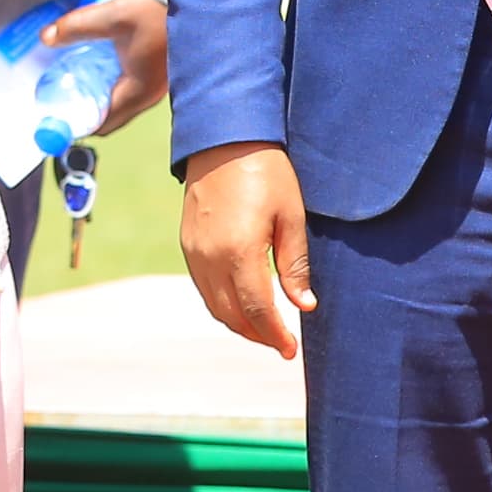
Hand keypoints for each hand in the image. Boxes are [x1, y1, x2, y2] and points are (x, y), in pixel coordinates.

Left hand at [42, 0, 167, 133]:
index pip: (104, 122)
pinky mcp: (162, 74)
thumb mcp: (110, 17)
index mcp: (140, 89)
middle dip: (86, 110)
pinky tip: (102, 70)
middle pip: (112, 117)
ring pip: (122, 105)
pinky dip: (112, 88)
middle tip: (62, 96)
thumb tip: (46, 37)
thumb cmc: (156, 9)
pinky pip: (131, 93)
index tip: (57, 112)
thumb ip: (74, 27)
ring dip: (100, 98)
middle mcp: (151, 93)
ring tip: (78, 82)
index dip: (78, 122)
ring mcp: (159, 85)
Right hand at [181, 140, 311, 358]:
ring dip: (238, 323)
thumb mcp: (293, 217)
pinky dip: (222, 304)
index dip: (274, 334)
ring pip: (213, 304)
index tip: (291, 350)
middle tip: (282, 345)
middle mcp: (208, 258)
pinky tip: (243, 304)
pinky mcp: (187, 244)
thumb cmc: (268, 174)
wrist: (225, 141)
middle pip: (230, 314)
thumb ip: (294, 265)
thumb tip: (303, 306)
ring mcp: (193, 252)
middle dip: (257, 334)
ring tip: (266, 331)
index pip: (256, 309)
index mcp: (239, 253)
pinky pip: (203, 287)